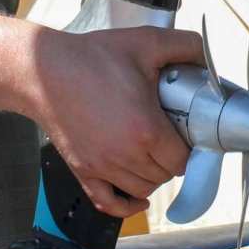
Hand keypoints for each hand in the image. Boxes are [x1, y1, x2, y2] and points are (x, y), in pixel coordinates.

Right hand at [36, 26, 202, 216]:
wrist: (43, 71)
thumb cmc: (91, 58)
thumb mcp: (145, 42)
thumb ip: (184, 45)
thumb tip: (205, 56)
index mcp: (145, 129)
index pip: (183, 159)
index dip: (190, 147)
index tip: (186, 131)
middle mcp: (125, 155)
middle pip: (165, 175)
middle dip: (172, 158)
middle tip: (170, 135)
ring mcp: (102, 167)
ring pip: (142, 189)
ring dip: (153, 176)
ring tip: (152, 153)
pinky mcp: (83, 171)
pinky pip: (109, 204)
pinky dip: (126, 206)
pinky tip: (138, 197)